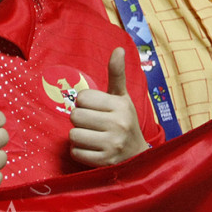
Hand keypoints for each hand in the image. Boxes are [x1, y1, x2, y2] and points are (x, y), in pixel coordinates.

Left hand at [69, 47, 148, 165]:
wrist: (139, 157)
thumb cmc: (125, 122)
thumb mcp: (122, 97)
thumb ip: (116, 74)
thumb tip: (118, 49)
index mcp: (121, 105)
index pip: (81, 98)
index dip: (85, 104)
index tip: (96, 110)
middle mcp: (118, 124)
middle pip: (75, 116)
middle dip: (81, 121)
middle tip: (94, 125)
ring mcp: (112, 145)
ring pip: (73, 135)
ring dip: (79, 137)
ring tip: (93, 137)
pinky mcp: (105, 162)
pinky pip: (76, 152)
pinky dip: (80, 152)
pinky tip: (93, 150)